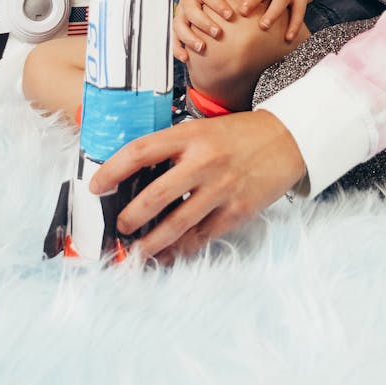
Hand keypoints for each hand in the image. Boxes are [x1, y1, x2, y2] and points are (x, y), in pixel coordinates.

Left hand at [89, 109, 306, 260]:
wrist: (289, 139)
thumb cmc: (240, 134)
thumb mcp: (203, 129)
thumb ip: (174, 148)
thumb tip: (137, 176)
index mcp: (190, 135)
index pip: (140, 151)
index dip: (112, 170)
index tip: (96, 186)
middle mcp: (203, 161)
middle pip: (153, 195)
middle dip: (129, 217)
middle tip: (119, 227)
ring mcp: (221, 188)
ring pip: (176, 224)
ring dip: (151, 243)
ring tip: (136, 252)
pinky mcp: (237, 210)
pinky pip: (202, 236)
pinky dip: (182, 249)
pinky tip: (169, 254)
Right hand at [173, 0, 234, 62]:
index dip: (217, 4)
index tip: (229, 15)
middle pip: (191, 10)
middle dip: (204, 22)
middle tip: (218, 33)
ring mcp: (181, 14)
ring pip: (179, 25)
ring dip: (189, 37)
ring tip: (202, 47)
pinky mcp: (178, 27)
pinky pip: (174, 39)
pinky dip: (177, 49)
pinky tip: (186, 58)